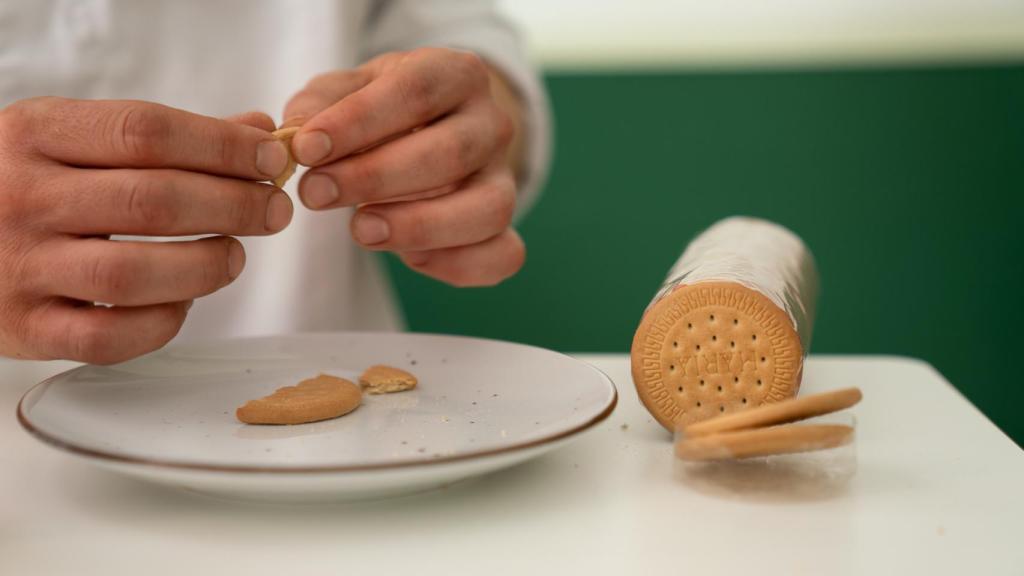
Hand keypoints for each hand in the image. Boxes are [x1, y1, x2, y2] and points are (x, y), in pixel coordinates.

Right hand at [0, 98, 293, 363]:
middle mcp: (22, 198)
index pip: (146, 131)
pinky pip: (109, 337)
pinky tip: (184, 300)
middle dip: (235, 205)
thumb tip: (257, 130)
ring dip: (206, 265)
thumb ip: (163, 137)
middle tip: (275, 210)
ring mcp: (18, 267)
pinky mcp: (24, 328)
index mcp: (36, 134)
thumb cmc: (25, 182)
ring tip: (234, 255)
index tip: (271, 160)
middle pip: (153, 200)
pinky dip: (163, 321)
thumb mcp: (72, 138)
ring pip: (133, 273)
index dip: (223, 146)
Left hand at [283, 47, 524, 286]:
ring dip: (420, 226)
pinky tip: (410, 259)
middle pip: (451, 152)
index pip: (416, 91)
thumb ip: (318, 107)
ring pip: (487, 208)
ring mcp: (505, 178)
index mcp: (457, 74)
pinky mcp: (505, 227)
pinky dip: (458, 264)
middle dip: (376, 177)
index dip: (359, 121)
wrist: (430, 131)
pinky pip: (502, 254)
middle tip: (315, 194)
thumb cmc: (382, 111)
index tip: (307, 149)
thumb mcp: (347, 91)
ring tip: (359, 230)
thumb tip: (296, 138)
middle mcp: (491, 124)